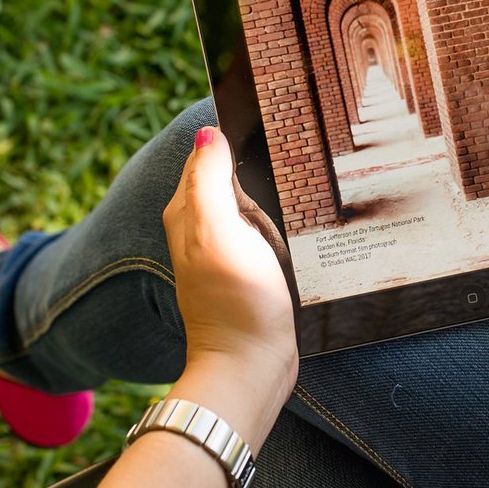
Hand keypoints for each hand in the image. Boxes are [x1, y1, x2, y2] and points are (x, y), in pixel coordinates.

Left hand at [161, 127, 297, 433]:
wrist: (251, 365)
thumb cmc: (235, 300)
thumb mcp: (219, 232)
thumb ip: (209, 181)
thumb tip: (207, 133)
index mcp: (187, 213)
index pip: (205, 157)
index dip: (232, 138)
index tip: (266, 122)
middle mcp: (200, 230)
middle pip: (228, 179)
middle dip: (253, 162)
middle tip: (292, 145)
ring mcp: (225, 252)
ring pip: (248, 204)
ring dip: (269, 192)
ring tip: (301, 176)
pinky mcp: (248, 271)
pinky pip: (262, 231)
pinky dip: (277, 220)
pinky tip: (297, 218)